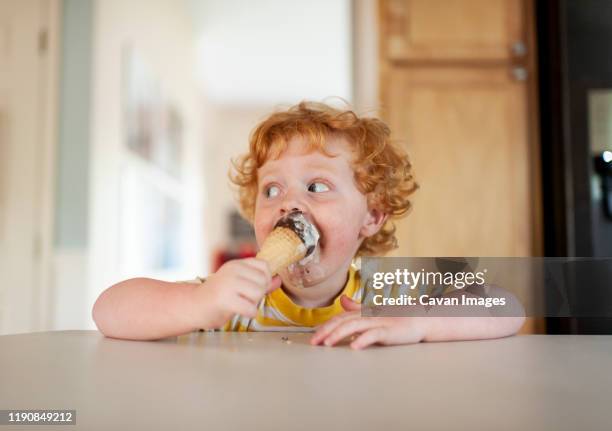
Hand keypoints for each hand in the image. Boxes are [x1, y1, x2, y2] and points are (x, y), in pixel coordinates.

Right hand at [193, 258, 280, 328]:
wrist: (193, 307)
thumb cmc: (218, 297)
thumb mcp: (240, 284)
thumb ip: (259, 282)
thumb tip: (279, 279)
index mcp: (237, 264)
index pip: (265, 266)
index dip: (264, 279)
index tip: (252, 287)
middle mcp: (233, 270)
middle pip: (263, 281)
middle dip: (258, 294)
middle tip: (242, 298)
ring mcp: (228, 283)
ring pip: (258, 294)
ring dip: (252, 303)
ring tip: (238, 303)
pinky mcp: (225, 299)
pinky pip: (251, 308)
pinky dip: (248, 313)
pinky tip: (237, 311)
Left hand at [310, 295, 427, 349]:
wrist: (420, 318)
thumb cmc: (397, 317)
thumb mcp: (374, 312)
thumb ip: (357, 308)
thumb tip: (342, 300)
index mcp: (363, 312)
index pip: (340, 318)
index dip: (326, 325)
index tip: (314, 336)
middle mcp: (368, 315)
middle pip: (343, 321)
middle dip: (326, 331)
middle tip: (314, 342)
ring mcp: (378, 322)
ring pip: (354, 326)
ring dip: (339, 334)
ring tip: (327, 343)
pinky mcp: (389, 331)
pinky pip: (374, 334)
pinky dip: (363, 339)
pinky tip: (354, 346)